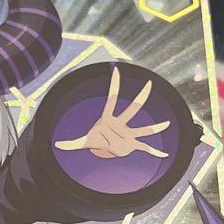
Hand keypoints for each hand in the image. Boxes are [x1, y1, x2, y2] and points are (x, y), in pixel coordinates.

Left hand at [55, 65, 170, 158]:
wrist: (103, 149)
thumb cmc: (95, 141)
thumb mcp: (81, 142)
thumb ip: (70, 143)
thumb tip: (56, 144)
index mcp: (109, 120)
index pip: (112, 99)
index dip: (114, 85)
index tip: (117, 71)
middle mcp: (122, 124)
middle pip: (133, 109)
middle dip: (141, 97)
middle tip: (149, 84)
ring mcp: (128, 134)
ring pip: (144, 129)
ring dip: (156, 128)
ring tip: (167, 124)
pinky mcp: (132, 145)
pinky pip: (145, 148)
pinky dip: (155, 151)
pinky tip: (164, 152)